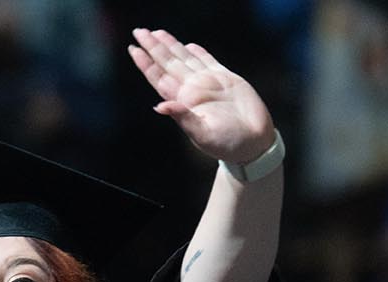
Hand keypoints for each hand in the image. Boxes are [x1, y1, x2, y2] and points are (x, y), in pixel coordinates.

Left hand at [128, 29, 274, 162]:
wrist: (254, 143)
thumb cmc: (227, 144)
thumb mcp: (203, 134)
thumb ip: (183, 118)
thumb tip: (159, 106)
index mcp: (183, 101)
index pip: (159, 78)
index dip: (146, 63)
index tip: (133, 49)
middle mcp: (192, 90)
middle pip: (167, 63)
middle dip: (153, 47)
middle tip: (139, 31)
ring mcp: (208, 83)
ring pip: (184, 58)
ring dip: (171, 45)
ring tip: (157, 33)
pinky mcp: (226, 79)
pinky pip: (207, 61)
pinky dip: (198, 52)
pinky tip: (188, 45)